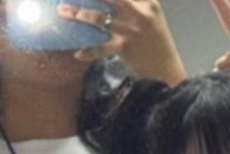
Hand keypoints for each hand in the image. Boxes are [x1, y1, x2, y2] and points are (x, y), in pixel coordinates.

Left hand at [59, 0, 186, 83]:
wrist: (166, 70)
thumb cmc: (156, 43)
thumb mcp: (151, 17)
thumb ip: (134, 4)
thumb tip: (109, 1)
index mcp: (148, 2)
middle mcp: (141, 12)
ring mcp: (133, 30)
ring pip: (100, 18)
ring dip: (79, 14)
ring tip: (63, 12)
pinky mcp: (126, 48)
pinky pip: (101, 47)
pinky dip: (89, 51)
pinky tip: (78, 53)